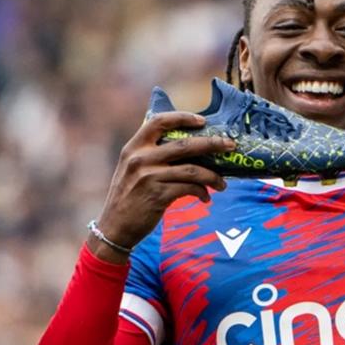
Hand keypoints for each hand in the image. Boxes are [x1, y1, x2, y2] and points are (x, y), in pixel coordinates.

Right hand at [90, 111, 234, 262]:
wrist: (114, 227)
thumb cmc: (128, 196)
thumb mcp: (131, 168)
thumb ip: (151, 154)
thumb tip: (188, 147)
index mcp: (134, 147)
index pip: (159, 121)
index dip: (182, 117)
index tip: (203, 120)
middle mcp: (140, 159)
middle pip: (184, 145)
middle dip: (212, 144)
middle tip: (230, 145)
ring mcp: (149, 177)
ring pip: (192, 170)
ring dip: (212, 176)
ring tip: (222, 184)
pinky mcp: (158, 196)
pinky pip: (189, 189)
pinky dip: (202, 192)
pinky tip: (206, 198)